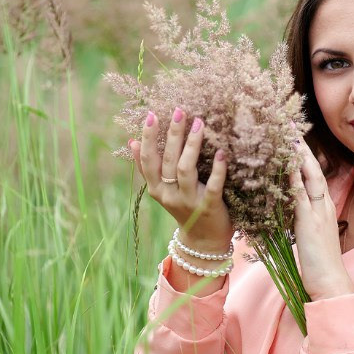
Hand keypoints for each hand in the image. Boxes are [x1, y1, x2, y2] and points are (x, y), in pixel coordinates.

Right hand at [130, 107, 233, 253]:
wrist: (204, 242)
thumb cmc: (184, 208)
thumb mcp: (163, 190)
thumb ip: (148, 168)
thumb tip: (132, 141)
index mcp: (157, 189)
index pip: (148, 160)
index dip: (148, 138)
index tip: (151, 115)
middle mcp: (169, 195)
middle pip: (167, 161)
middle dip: (172, 134)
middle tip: (179, 111)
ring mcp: (189, 201)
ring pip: (185, 170)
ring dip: (192, 145)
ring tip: (199, 123)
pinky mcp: (209, 207)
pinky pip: (213, 186)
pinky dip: (218, 170)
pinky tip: (221, 153)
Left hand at [289, 136, 353, 300]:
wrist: (330, 282)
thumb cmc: (319, 264)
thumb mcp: (310, 236)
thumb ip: (302, 219)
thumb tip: (288, 209)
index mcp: (323, 207)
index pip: (313, 173)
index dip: (303, 154)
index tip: (293, 135)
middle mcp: (323, 205)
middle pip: (312, 167)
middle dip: (301, 145)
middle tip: (288, 124)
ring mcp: (318, 213)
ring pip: (309, 176)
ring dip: (298, 155)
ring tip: (287, 134)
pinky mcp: (309, 223)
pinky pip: (301, 196)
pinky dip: (294, 179)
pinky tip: (285, 165)